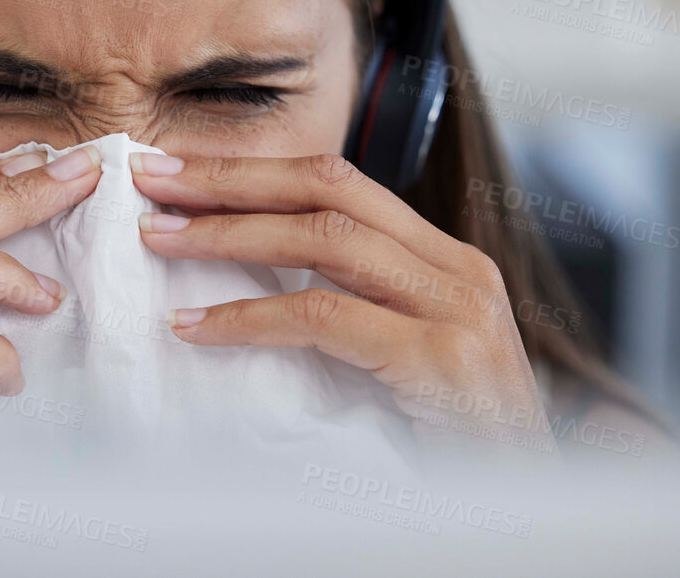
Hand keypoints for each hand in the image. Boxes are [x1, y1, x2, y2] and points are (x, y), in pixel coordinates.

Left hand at [131, 152, 556, 458]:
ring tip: (160, 240)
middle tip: (152, 179)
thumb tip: (247, 278)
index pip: (342, 183)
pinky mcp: (440, 361)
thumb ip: (356, 307)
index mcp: (449, 260)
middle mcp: (459, 270)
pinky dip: (249, 317)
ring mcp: (456, 310)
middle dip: (232, 179)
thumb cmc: (460, 447)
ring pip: (323, 239)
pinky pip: (323, 318)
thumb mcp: (409, 358)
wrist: (527, 509)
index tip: (181, 170)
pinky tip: (196, 325)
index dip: (256, 170)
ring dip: (228, 233)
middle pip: (328, 190)